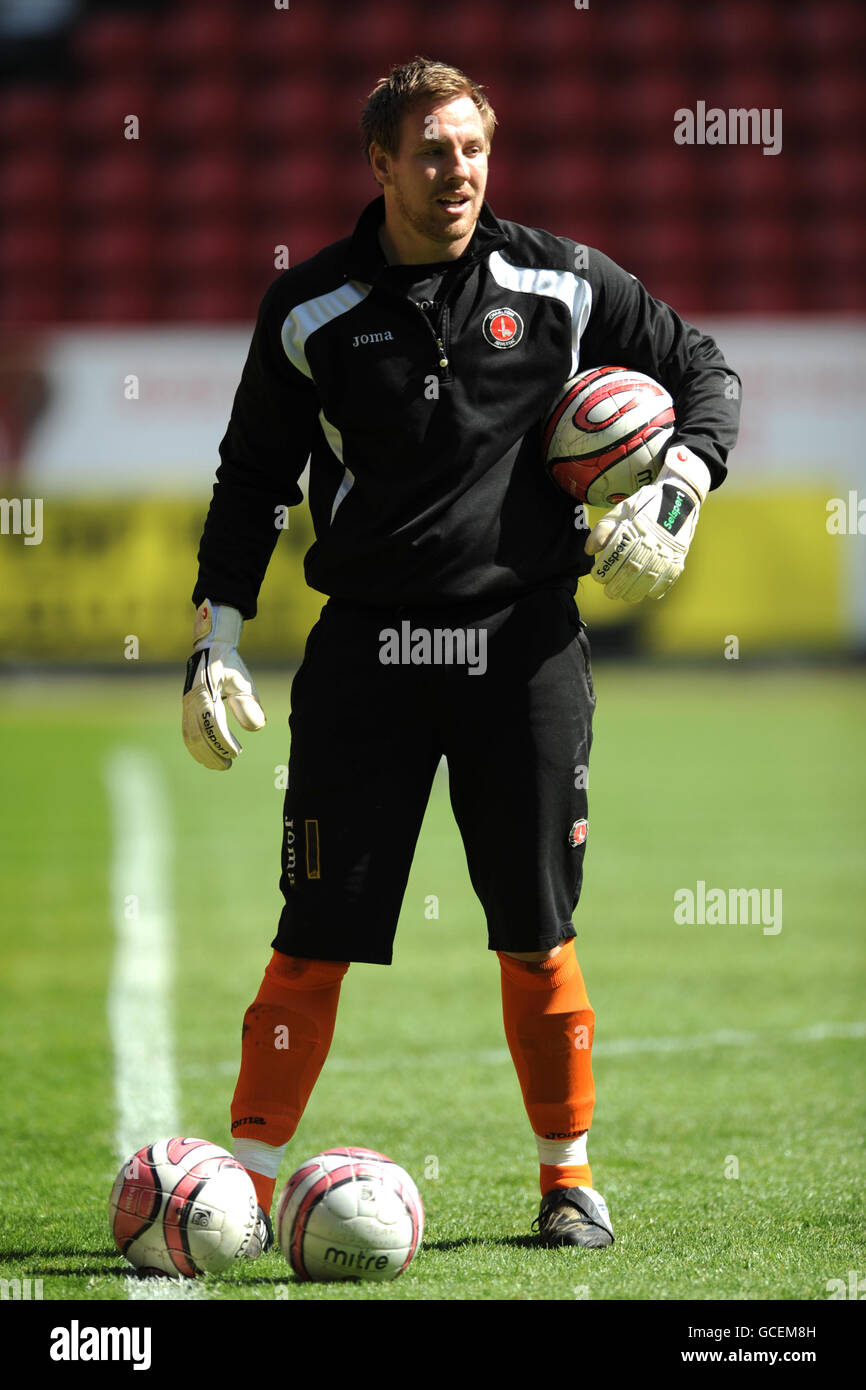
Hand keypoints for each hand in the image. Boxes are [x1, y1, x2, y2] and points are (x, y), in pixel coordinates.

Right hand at [182, 600, 265, 769]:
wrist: (210, 647)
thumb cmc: (230, 664)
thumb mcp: (242, 681)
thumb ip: (248, 704)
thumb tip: (257, 728)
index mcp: (206, 693)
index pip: (213, 725)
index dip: (223, 742)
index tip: (236, 753)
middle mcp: (192, 700)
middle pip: (198, 735)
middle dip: (211, 753)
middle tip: (227, 765)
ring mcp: (187, 704)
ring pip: (190, 736)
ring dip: (202, 753)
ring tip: (219, 764)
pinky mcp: (186, 707)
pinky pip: (187, 730)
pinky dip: (195, 746)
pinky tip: (206, 754)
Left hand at [584, 445, 710, 601]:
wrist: (679, 498)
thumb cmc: (644, 506)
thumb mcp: (620, 511)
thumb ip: (602, 530)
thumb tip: (589, 550)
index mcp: (635, 527)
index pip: (615, 554)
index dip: (604, 569)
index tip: (597, 575)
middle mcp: (652, 540)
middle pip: (631, 570)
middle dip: (617, 585)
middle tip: (609, 591)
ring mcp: (667, 550)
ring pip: (649, 578)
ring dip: (634, 591)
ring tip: (624, 595)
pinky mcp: (679, 557)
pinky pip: (668, 579)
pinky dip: (656, 589)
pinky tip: (646, 592)